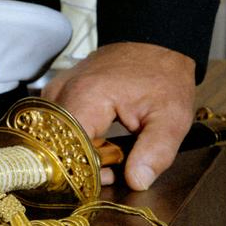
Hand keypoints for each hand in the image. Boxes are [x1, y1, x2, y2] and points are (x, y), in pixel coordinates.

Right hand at [43, 41, 196, 191]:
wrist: (157, 44)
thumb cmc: (164, 77)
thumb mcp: (172, 117)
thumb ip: (156, 152)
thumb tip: (136, 182)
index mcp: (88, 95)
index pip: (65, 150)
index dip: (84, 173)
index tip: (106, 178)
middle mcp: (63, 90)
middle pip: (55, 146)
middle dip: (80, 165)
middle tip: (112, 166)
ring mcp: (57, 90)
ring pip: (52, 138)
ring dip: (77, 154)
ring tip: (108, 152)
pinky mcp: (59, 92)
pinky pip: (56, 126)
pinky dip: (74, 140)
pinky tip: (98, 142)